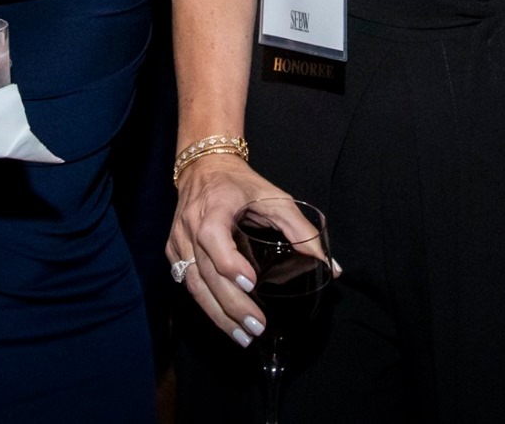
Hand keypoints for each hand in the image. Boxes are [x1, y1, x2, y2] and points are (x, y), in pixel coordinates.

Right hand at [167, 156, 335, 346]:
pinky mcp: (175, 252)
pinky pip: (188, 284)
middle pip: (205, 271)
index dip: (229, 262)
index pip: (213, 237)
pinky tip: (226, 322)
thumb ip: (302, 231)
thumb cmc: (241, 184)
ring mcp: (178, 240)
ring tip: (243, 336)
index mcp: (214, 206)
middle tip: (256, 326)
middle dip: (231, 304)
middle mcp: (190, 225)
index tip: (251, 284)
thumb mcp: (276, 198)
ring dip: (218, 315)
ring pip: (194, 285)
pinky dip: (207, 306)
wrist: (203, 168)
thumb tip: (329, 267)